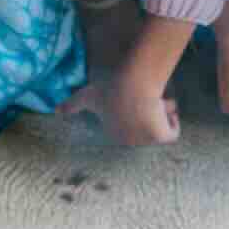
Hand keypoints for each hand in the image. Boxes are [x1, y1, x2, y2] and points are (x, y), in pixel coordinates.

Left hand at [60, 68, 180, 144]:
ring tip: (159, 100)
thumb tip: (55, 111)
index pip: (130, 124)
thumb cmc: (110, 89)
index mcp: (114, 134)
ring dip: (161, 113)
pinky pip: (172, 133)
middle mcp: (130, 141)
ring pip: (159, 126)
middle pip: (145, 125)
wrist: (130, 86)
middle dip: (149, 113)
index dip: (135, 111)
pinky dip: (173, 123)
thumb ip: (72, 105)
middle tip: (149, 98)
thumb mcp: (87, 96)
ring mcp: (145, 141)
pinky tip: (171, 111)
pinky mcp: (160, 138)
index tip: (136, 98)